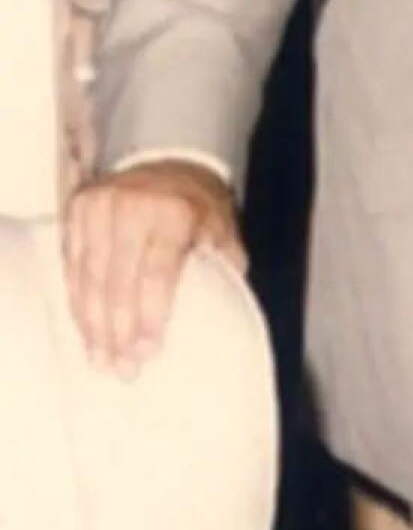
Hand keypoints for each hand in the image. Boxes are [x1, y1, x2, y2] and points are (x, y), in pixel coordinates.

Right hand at [63, 162, 245, 376]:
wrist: (171, 161)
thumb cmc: (200, 207)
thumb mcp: (223, 232)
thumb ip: (222, 270)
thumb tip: (223, 316)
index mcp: (174, 212)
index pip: (156, 273)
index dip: (150, 316)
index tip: (147, 351)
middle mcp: (133, 206)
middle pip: (118, 280)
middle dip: (118, 331)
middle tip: (122, 368)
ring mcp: (100, 205)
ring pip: (89, 276)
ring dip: (93, 323)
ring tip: (101, 358)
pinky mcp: (78, 209)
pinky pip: (72, 262)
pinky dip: (77, 299)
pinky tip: (85, 329)